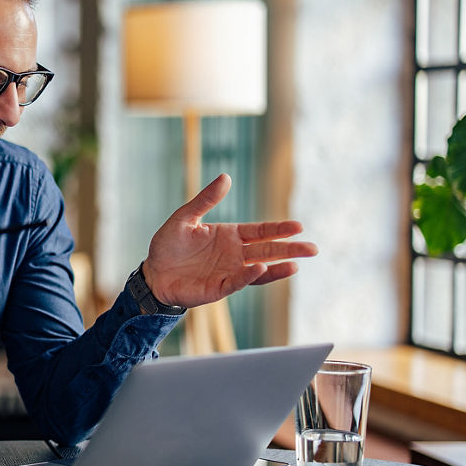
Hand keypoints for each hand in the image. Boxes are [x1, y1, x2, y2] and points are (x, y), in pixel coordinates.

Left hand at [142, 174, 317, 308]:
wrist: (152, 273)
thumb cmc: (168, 246)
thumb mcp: (185, 218)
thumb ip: (206, 200)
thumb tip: (226, 176)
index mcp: (230, 236)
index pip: (260, 232)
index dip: (279, 229)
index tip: (299, 226)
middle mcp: (234, 255)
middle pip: (268, 251)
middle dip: (290, 249)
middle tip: (313, 248)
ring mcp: (229, 272)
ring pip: (259, 270)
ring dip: (277, 268)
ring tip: (296, 264)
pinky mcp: (218, 288)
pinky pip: (237, 282)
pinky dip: (249, 276)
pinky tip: (260, 268)